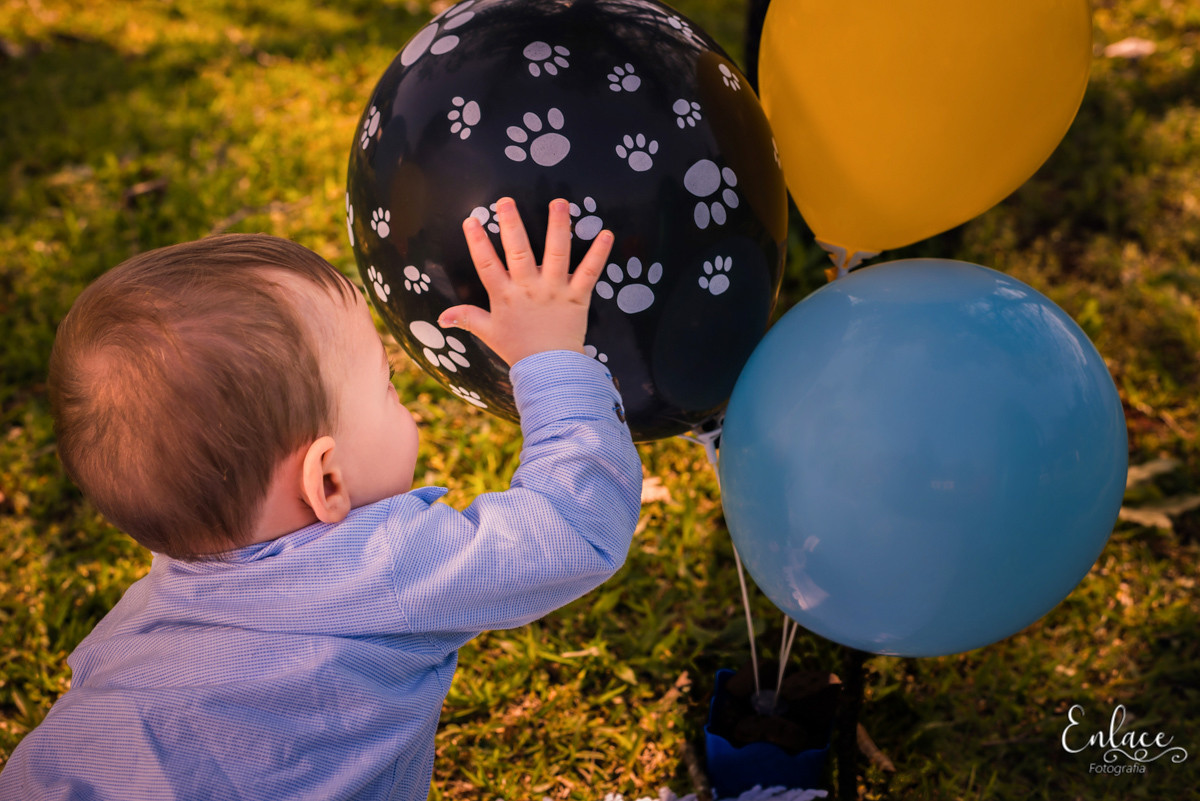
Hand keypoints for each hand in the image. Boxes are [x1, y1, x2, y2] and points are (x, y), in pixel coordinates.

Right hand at [438, 197, 613, 365]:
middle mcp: (529, 289)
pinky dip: (599, 253)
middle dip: (511, 224)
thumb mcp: (489, 333)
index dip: (477, 242)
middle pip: (518, 252)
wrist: (550, 371)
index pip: (487, 265)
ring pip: (555, 254)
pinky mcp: (578, 297)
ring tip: (559, 202)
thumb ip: (467, 319)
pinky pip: (590, 272)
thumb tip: (442, 317)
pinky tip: (606, 234)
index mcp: (505, 296)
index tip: (471, 220)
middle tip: (506, 200)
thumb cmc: (520, 351)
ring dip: (558, 227)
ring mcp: (554, 291)